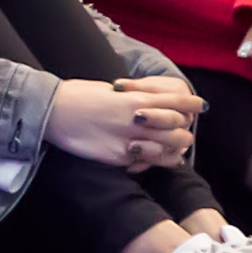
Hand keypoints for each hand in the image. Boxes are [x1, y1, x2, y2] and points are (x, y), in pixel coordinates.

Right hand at [44, 77, 204, 168]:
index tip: (199, 106)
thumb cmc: (78, 95)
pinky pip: (147, 162)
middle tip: (179, 131)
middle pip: (180, 128)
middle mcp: (139, 119)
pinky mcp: (119, 156)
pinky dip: (152, 160)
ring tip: (167, 147)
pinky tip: (146, 156)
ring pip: (170, 148)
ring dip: (172, 148)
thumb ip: (136, 99)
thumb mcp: (113, 90)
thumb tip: (152, 105)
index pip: (179, 101)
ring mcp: (130, 140)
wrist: (52, 111)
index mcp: (138, 98)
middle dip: (183, 130)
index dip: (193, 104)